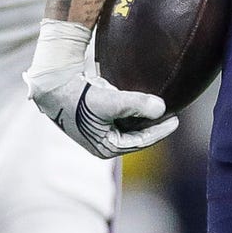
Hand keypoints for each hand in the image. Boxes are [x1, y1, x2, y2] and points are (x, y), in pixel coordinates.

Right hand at [25, 20, 176, 158]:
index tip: (176, 120)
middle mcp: (102, 144)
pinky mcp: (95, 120)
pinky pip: (120, 119)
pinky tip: (142, 102)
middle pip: (136, 136)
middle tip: (173, 115)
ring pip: (128, 127)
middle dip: (153, 126)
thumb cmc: (80, 96)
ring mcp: (98, 132)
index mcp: (106, 148)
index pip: (141, 142)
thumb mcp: (111, 101)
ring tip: (161, 109)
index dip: (160, 131)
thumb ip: (137, 104)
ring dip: (143, 119)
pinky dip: (132, 112)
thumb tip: (162, 108)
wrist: (54, 84)